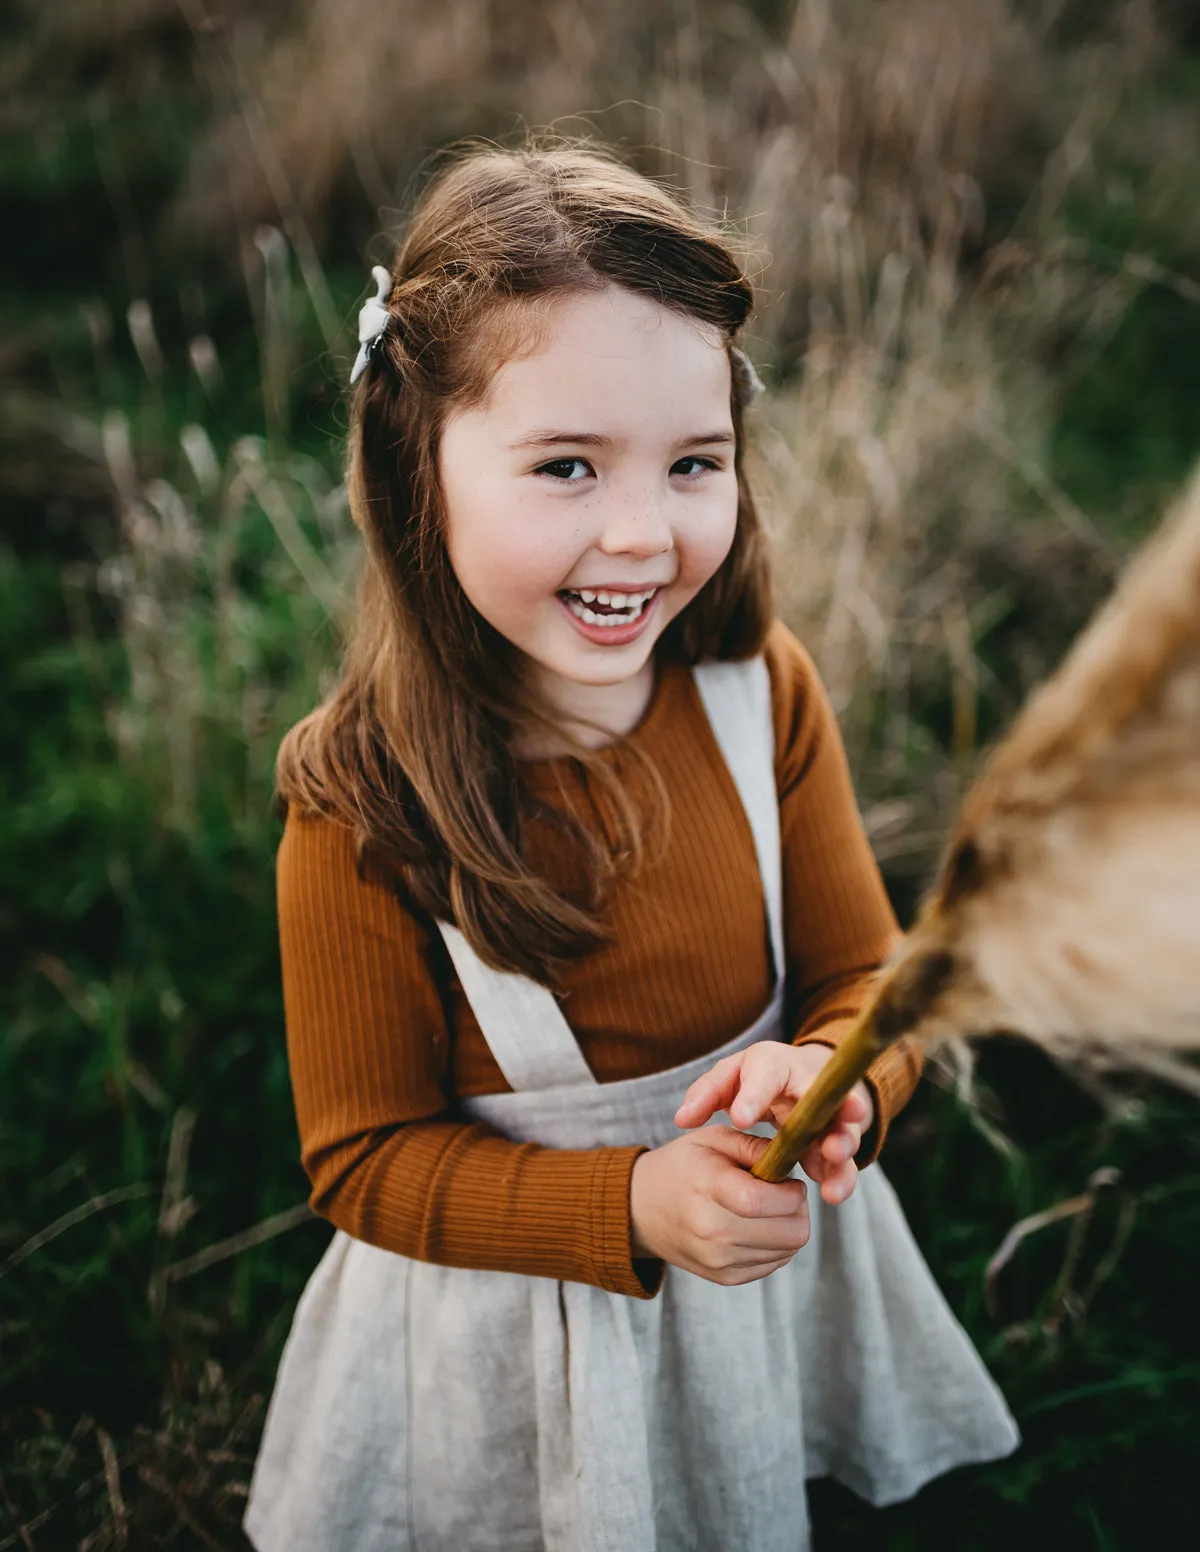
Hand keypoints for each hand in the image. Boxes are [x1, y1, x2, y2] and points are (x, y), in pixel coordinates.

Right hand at [629, 1127, 809, 1284]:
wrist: (642, 1210)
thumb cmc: (681, 1167)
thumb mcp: (711, 1139)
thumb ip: (752, 1145)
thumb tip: (790, 1157)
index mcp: (707, 1189)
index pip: (763, 1201)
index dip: (791, 1191)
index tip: (789, 1180)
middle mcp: (713, 1232)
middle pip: (790, 1232)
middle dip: (797, 1208)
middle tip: (783, 1192)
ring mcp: (719, 1260)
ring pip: (789, 1250)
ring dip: (789, 1226)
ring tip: (767, 1207)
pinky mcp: (726, 1278)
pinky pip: (775, 1264)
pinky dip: (776, 1244)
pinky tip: (757, 1225)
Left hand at [674, 1042, 872, 1205]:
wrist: (801, 1075)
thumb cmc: (756, 1077)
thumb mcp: (730, 1077)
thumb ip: (707, 1094)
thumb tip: (682, 1119)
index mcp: (773, 1063)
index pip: (764, 1073)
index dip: (754, 1096)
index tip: (740, 1119)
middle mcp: (807, 1082)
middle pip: (820, 1094)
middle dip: (826, 1110)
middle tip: (823, 1137)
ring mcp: (828, 1110)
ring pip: (840, 1127)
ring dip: (840, 1146)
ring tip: (834, 1166)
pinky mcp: (838, 1137)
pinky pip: (843, 1157)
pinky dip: (839, 1175)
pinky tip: (833, 1193)